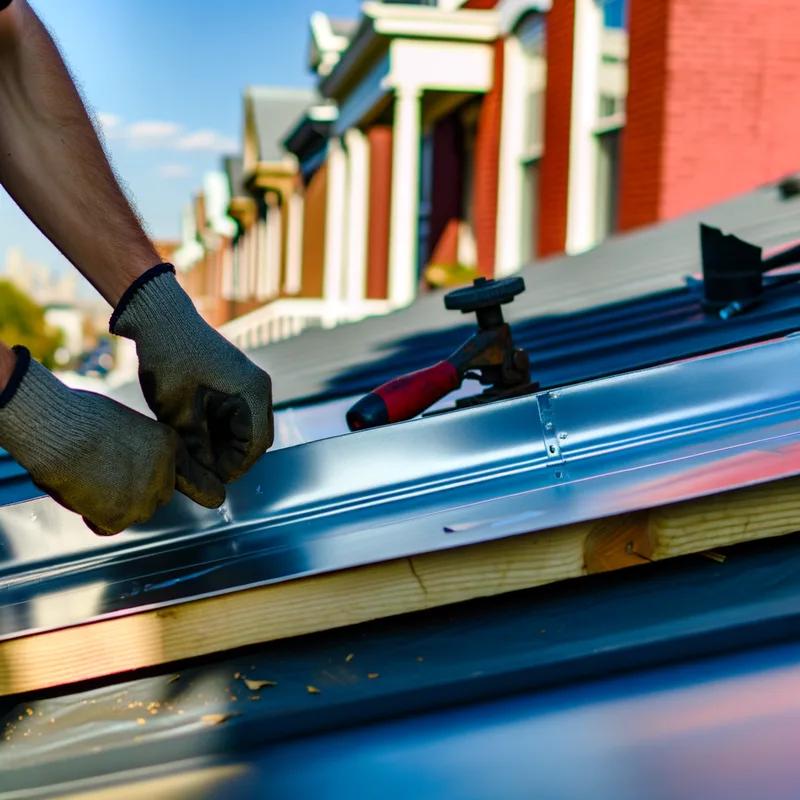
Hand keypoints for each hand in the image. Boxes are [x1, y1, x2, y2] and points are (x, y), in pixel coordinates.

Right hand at [0, 348, 176, 534]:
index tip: (200, 494)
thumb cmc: (80, 419)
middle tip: (107, 476)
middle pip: (159, 497)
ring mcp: (145, 499)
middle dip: (138, 493)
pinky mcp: (121, 518)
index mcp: (170, 445)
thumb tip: (133, 467)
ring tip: (90, 480)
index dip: (182, 482)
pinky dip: (94, 518)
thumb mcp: (127, 426)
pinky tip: (81, 493)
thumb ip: (142, 450)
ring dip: (116, 505)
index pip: (189, 474)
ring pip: (135, 513)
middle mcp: (165, 474)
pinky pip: (109, 526)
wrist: (59, 432)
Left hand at [111, 266, 273, 507]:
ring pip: (243, 430)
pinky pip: (233, 416)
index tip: (207, 479)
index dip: (233, 468)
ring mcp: (248, 384)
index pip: (256, 445)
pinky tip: (191, 435)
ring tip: (190, 453)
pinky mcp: (234, 383)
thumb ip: (196, 449)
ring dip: (221, 445)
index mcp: (253, 392)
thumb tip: (207, 484)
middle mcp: (258, 388)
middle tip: (197, 469)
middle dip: (228, 458)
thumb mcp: (178, 411)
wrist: (159, 316)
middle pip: (253, 439)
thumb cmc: (170, 358)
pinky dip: (216, 430)